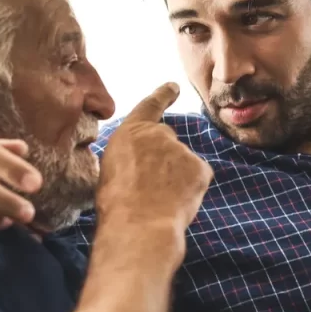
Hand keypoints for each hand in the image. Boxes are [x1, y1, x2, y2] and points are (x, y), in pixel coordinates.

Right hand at [96, 83, 213, 234]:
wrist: (138, 225)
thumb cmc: (116, 204)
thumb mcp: (111, 170)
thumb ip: (130, 156)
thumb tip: (141, 164)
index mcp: (131, 132)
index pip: (150, 105)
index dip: (163, 95)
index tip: (174, 86)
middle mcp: (159, 134)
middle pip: (167, 143)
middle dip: (164, 161)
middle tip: (151, 188)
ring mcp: (181, 150)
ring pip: (183, 164)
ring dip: (176, 178)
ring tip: (159, 201)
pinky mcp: (200, 167)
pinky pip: (197, 177)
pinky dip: (190, 190)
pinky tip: (175, 203)